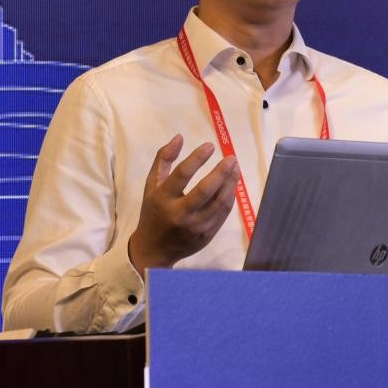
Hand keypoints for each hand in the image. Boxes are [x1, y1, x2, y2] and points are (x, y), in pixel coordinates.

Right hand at [127, 135, 239, 273]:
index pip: (182, 175)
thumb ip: (163, 160)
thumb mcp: (152, 185)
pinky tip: (232, 184)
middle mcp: (179, 214)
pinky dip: (229, 197)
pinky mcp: (206, 235)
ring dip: (231, 183)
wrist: (154, 250)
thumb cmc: (153, 212)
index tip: (210, 146)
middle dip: (221, 173)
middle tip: (231, 159)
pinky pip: (223, 214)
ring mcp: (195, 227)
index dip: (197, 158)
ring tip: (235, 168)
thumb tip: (179, 137)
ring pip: (219, 203)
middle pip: (205, 191)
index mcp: (162, 199)